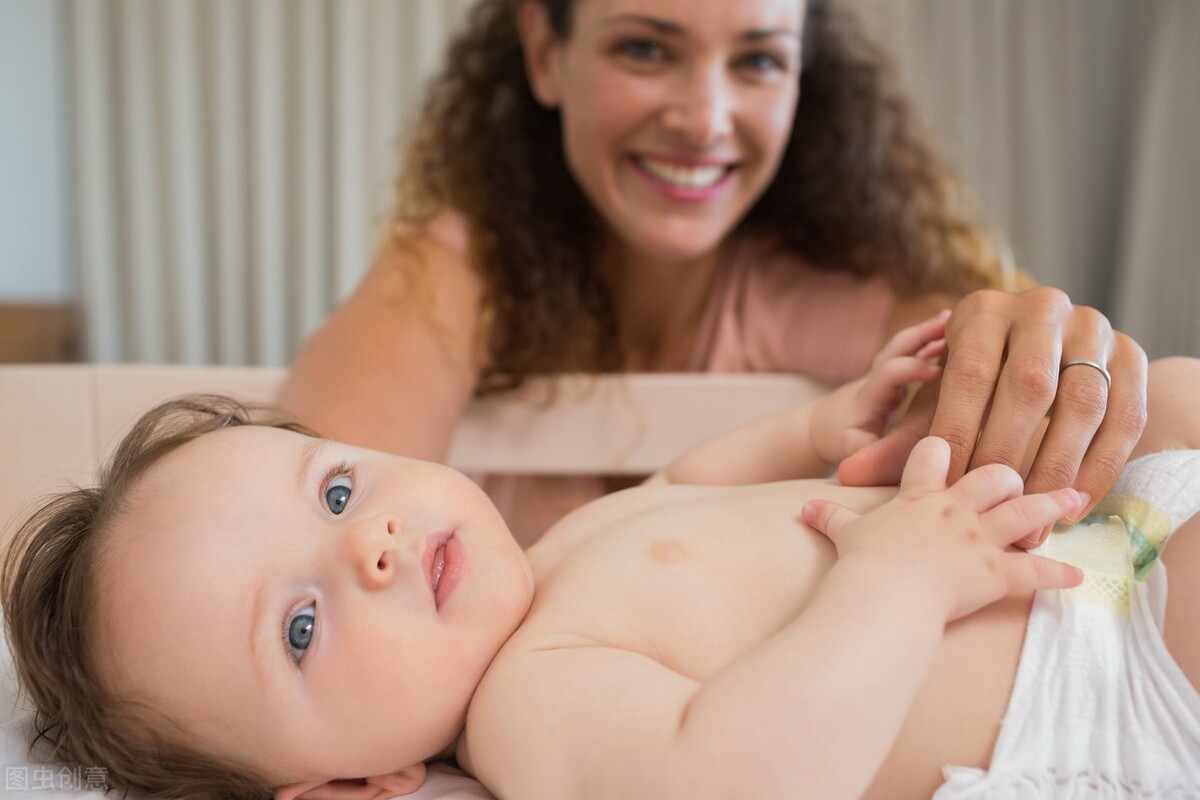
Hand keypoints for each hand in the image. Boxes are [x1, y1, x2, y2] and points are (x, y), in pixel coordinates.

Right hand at [805, 437, 1083, 622]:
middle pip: (993, 474)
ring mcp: (979, 539)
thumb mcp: (843, 534)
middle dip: (1009, 474)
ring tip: (1075, 498)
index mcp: (919, 498)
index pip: (934, 456)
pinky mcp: (996, 572)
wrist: (883, 592)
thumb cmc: (862, 563)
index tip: (955, 444)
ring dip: (1052, 506)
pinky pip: (1036, 572)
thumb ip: (830, 517)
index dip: (944, 449)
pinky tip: (1077, 577)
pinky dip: (1058, 575)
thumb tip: (804, 508)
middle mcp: (955, 510)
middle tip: (1020, 476)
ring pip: (1025, 512)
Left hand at [810, 311, 946, 463]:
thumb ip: (869, 452)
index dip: (909, 369)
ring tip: (955, 316)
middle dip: (921, 334)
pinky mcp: (893, 374)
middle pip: (896, 349)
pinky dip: (931, 340)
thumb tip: (895, 457)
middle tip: (950, 321)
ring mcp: (884, 374)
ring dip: (928, 331)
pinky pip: (913, 351)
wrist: (821, 426)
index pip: (888, 375)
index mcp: (867, 398)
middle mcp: (876, 379)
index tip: (936, 370)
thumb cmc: (839, 440)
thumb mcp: (851, 451)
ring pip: (905, 346)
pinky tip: (954, 330)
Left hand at [838, 287, 1148, 544]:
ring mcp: (1090, 327)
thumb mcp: (941, 401)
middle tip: (989, 504)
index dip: (960, 429)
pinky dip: (1099, 465)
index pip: (969, 372)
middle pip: (1026, 386)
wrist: (1048, 347)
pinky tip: (1074, 503)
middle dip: (1007, 450)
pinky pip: (1121, 416)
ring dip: (1056, 464)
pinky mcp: (1127, 355)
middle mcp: (1039, 308)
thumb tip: (848, 476)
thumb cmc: (977, 385)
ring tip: (1031, 513)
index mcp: (984, 311)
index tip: (950, 481)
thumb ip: (903, 439)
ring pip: (1078, 402)